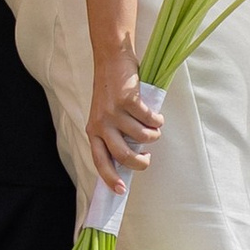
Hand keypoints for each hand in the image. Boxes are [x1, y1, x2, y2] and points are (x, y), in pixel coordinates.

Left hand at [87, 43, 160, 194]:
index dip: (109, 178)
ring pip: (141, 137)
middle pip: (122, 155)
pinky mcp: (128, 100)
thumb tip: (131, 158)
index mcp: (92, 129)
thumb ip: (113, 134)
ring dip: (153, 136)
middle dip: (139, 163)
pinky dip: (157, 120)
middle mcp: (101, 123)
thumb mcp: (104, 114)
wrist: (112, 58)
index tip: (120, 190)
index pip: (99, 160)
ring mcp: (114, 112)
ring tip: (154, 129)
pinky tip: (157, 117)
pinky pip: (149, 119)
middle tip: (146, 159)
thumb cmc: (111, 89)